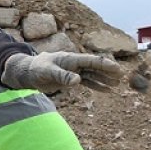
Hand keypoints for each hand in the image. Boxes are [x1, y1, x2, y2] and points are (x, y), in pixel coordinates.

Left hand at [2, 52, 123, 93]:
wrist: (28, 73)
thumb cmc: (37, 69)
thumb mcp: (48, 72)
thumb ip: (62, 76)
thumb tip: (78, 80)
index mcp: (70, 59)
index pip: (90, 61)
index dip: (104, 64)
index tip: (117, 68)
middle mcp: (74, 64)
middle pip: (94, 67)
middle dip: (108, 71)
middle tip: (122, 76)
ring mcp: (74, 71)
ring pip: (93, 75)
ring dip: (104, 79)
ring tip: (117, 85)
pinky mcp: (71, 79)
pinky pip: (87, 82)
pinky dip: (97, 86)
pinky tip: (107, 90)